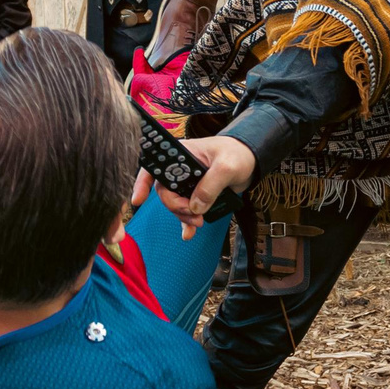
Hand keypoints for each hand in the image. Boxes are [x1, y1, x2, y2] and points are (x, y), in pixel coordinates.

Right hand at [127, 134, 253, 239]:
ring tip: (200, 222)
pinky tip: (189, 234)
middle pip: (165, 192)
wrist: (251, 162)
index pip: (154, 166)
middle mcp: (180, 168)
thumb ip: (210, 186)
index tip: (138, 200)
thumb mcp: (227, 167)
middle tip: (195, 215)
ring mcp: (187, 183)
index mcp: (181, 154)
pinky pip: (186, 210)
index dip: (142, 182)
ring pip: (175, 204)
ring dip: (184, 216)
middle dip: (176, 207)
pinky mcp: (196, 194)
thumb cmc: (237, 154)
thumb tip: (195, 206)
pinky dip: (186, 223)